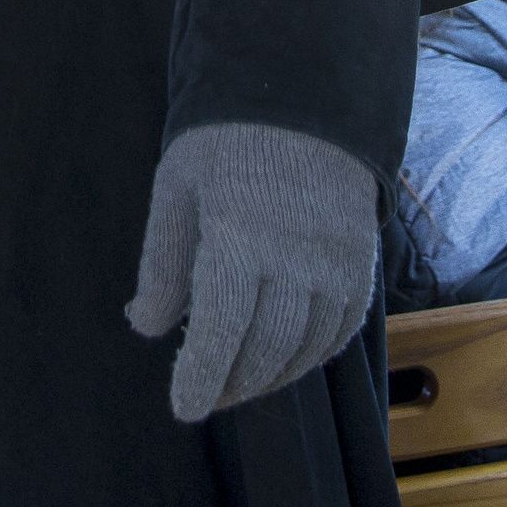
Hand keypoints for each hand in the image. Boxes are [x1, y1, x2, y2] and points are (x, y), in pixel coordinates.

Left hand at [127, 122, 379, 422]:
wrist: (302, 99)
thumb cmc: (225, 141)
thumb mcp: (176, 189)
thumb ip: (164, 263)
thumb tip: (144, 325)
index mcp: (239, 238)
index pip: (221, 330)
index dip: (201, 376)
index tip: (184, 408)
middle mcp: (296, 260)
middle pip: (264, 348)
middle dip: (232, 383)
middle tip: (205, 396)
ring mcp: (336, 265)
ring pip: (304, 348)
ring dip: (270, 377)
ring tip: (238, 384)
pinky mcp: (362, 265)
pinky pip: (339, 331)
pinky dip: (310, 357)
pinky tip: (284, 362)